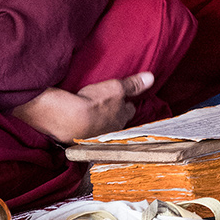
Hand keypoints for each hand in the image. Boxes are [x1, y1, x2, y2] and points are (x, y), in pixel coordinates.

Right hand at [13, 72, 154, 144]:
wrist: (68, 120)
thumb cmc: (94, 103)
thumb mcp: (116, 88)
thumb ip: (133, 85)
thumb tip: (151, 78)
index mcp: (122, 117)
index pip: (130, 110)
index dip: (127, 104)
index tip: (126, 101)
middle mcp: (112, 130)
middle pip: (118, 122)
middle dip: (116, 116)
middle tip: (110, 109)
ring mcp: (97, 138)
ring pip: (104, 129)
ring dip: (101, 124)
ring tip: (95, 117)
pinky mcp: (81, 141)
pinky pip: (87, 135)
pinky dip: (86, 130)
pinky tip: (80, 126)